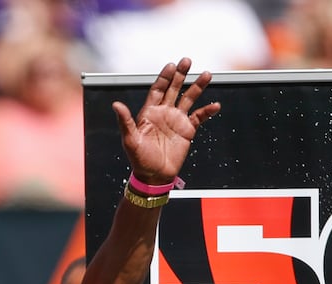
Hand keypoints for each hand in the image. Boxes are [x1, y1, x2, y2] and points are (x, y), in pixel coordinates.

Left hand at [112, 58, 219, 184]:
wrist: (154, 176)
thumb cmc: (139, 160)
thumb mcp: (130, 140)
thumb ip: (125, 121)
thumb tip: (116, 105)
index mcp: (149, 113)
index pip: (158, 89)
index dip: (164, 77)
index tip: (171, 65)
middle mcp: (164, 113)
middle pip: (173, 89)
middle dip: (180, 75)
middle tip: (187, 60)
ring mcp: (176, 120)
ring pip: (188, 98)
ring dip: (197, 87)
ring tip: (206, 74)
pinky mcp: (187, 130)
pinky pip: (199, 117)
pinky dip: (207, 111)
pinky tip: (215, 105)